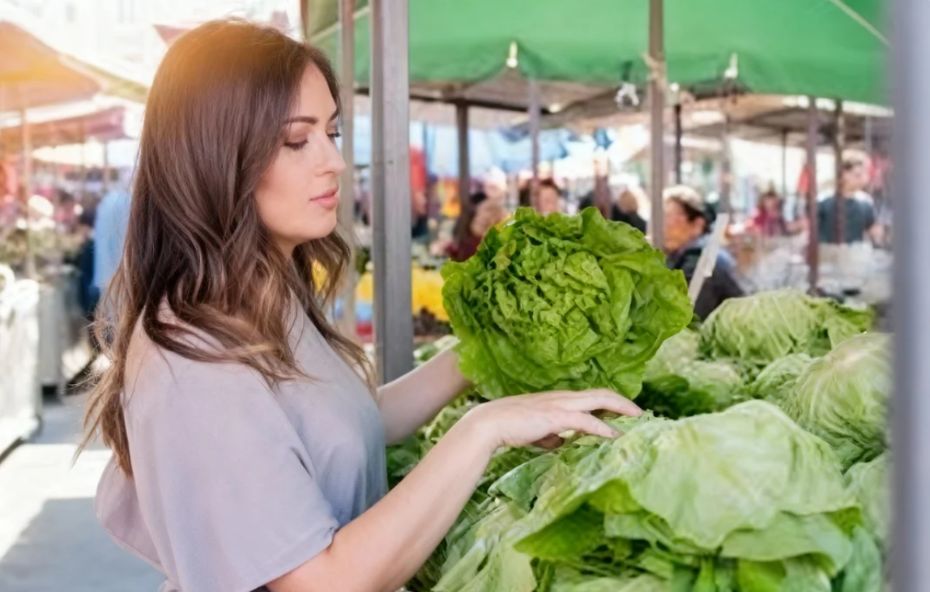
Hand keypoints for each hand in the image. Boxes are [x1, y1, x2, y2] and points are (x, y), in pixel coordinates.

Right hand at [459, 389, 641, 453]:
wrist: (489, 424)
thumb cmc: (508, 427)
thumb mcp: (535, 432)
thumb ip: (550, 436)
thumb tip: (560, 443)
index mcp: (557, 400)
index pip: (590, 396)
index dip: (608, 402)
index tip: (623, 411)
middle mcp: (562, 398)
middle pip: (600, 393)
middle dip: (622, 402)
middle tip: (640, 412)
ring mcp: (560, 405)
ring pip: (598, 400)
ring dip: (619, 409)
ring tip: (636, 418)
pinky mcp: (556, 417)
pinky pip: (586, 421)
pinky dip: (603, 427)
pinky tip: (615, 435)